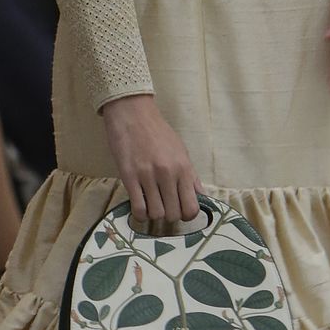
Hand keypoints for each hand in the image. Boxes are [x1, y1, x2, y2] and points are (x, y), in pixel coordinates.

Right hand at [100, 94, 202, 231]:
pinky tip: (139, 206)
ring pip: (156, 214)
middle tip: (163, 207)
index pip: (192, 207)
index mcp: (184, 168)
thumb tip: (200, 196)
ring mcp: (148, 176)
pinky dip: (140, 214)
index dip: (187, 216)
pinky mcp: (129, 176)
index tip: (180, 211)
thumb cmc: (157, 132)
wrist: (132, 113)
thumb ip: (191, 176)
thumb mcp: (181, 151)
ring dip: (153, 214)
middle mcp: (168, 174)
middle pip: (174, 214)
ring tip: (150, 205)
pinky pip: (138, 208)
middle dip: (169, 216)